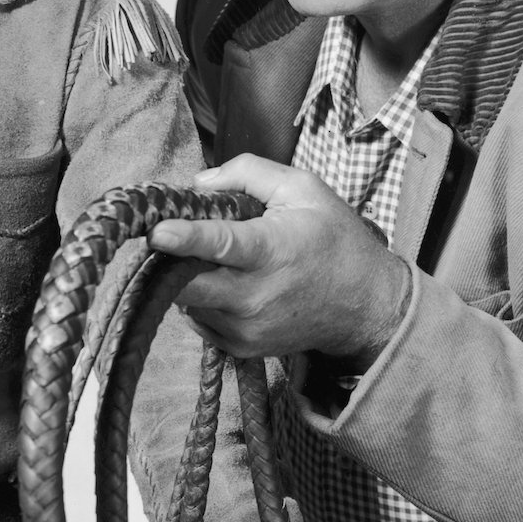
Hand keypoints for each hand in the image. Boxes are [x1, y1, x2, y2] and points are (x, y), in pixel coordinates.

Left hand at [151, 155, 408, 360]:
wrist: (366, 306)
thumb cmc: (334, 239)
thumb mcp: (303, 188)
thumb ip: (248, 173)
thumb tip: (198, 183)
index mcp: (271, 251)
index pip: (220, 245)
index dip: (184, 238)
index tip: (156, 231)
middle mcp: (254, 296)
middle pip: (187, 287)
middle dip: (166, 263)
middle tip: (166, 241)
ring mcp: (245, 328)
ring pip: (188, 300)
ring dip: (188, 278)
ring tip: (216, 259)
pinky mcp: (240, 348)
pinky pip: (199, 319)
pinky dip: (203, 299)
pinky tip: (228, 283)